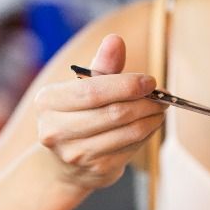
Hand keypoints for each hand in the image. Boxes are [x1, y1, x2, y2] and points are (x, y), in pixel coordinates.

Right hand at [34, 34, 165, 189]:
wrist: (63, 163)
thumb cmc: (77, 114)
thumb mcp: (83, 87)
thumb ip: (101, 64)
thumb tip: (115, 40)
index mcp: (48, 101)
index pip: (93, 91)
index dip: (126, 85)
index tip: (150, 81)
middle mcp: (55, 130)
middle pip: (113, 113)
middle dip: (144, 103)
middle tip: (162, 96)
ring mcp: (74, 154)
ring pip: (125, 132)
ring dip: (150, 119)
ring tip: (159, 109)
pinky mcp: (94, 170)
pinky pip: (130, 148)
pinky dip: (146, 135)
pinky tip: (149, 125)